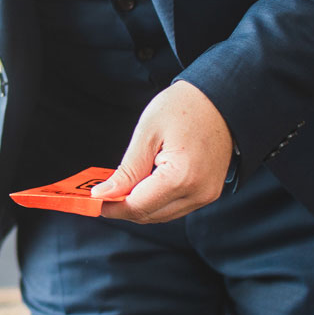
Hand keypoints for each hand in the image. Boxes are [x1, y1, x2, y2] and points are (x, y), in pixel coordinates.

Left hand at [88, 81, 232, 224]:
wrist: (221, 99)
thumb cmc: (184, 107)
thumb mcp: (147, 134)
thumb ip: (127, 170)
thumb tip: (104, 194)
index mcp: (182, 177)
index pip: (138, 206)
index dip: (112, 206)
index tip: (92, 199)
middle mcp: (198, 193)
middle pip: (150, 215)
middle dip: (123, 207)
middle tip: (102, 192)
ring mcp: (206, 195)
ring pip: (162, 214)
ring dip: (139, 205)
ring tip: (121, 185)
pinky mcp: (209, 193)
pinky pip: (175, 206)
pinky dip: (156, 200)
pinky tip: (143, 183)